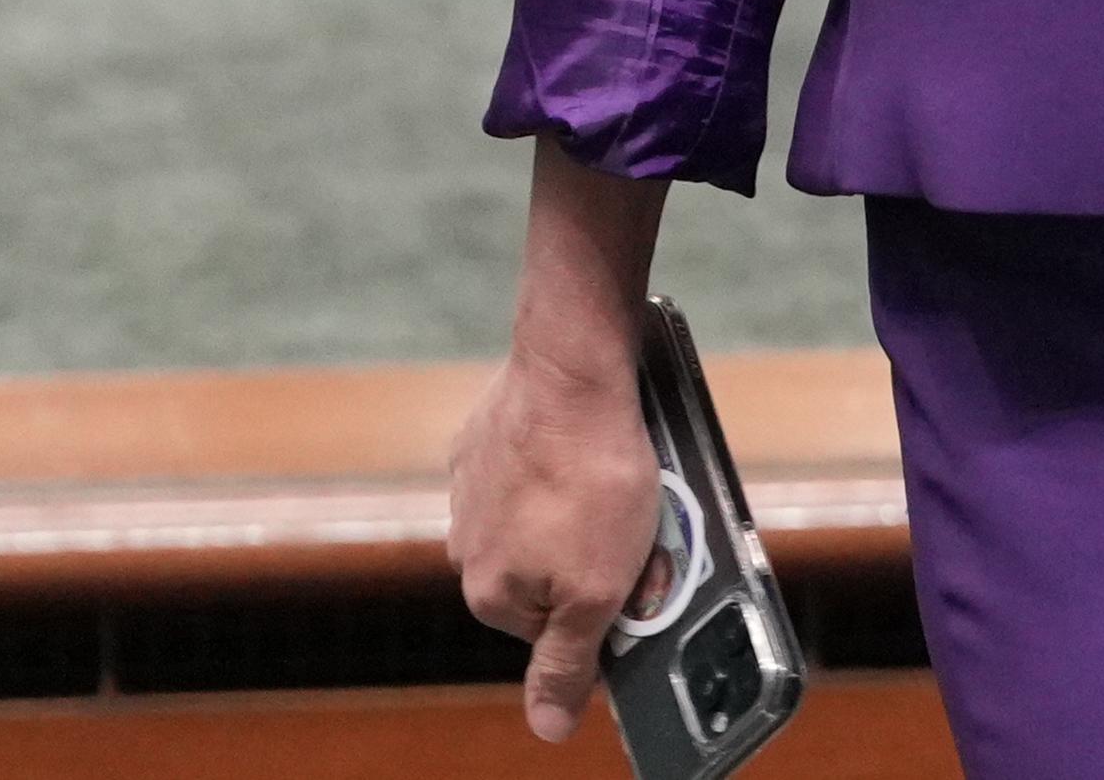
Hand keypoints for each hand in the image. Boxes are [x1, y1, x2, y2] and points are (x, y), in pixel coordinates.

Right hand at [449, 340, 659, 741]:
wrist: (573, 373)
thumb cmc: (593, 480)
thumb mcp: (598, 592)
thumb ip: (569, 662)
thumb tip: (547, 729)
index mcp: (490, 593)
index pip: (556, 628)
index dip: (605, 602)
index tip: (636, 571)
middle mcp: (466, 546)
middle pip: (548, 572)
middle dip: (594, 553)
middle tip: (637, 519)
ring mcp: (471, 489)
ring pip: (541, 517)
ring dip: (580, 505)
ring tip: (620, 474)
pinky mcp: (484, 440)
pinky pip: (534, 467)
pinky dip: (564, 461)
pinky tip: (594, 442)